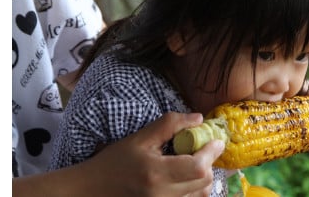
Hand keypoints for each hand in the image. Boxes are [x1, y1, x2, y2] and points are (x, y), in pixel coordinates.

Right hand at [80, 112, 224, 196]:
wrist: (92, 189)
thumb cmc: (115, 161)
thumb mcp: (140, 138)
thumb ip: (169, 125)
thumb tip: (198, 119)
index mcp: (156, 174)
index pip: (198, 167)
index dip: (211, 152)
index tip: (216, 140)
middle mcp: (162, 195)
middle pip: (204, 182)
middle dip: (209, 162)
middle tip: (204, 148)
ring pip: (201, 194)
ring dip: (203, 176)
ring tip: (193, 162)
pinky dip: (195, 189)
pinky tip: (186, 177)